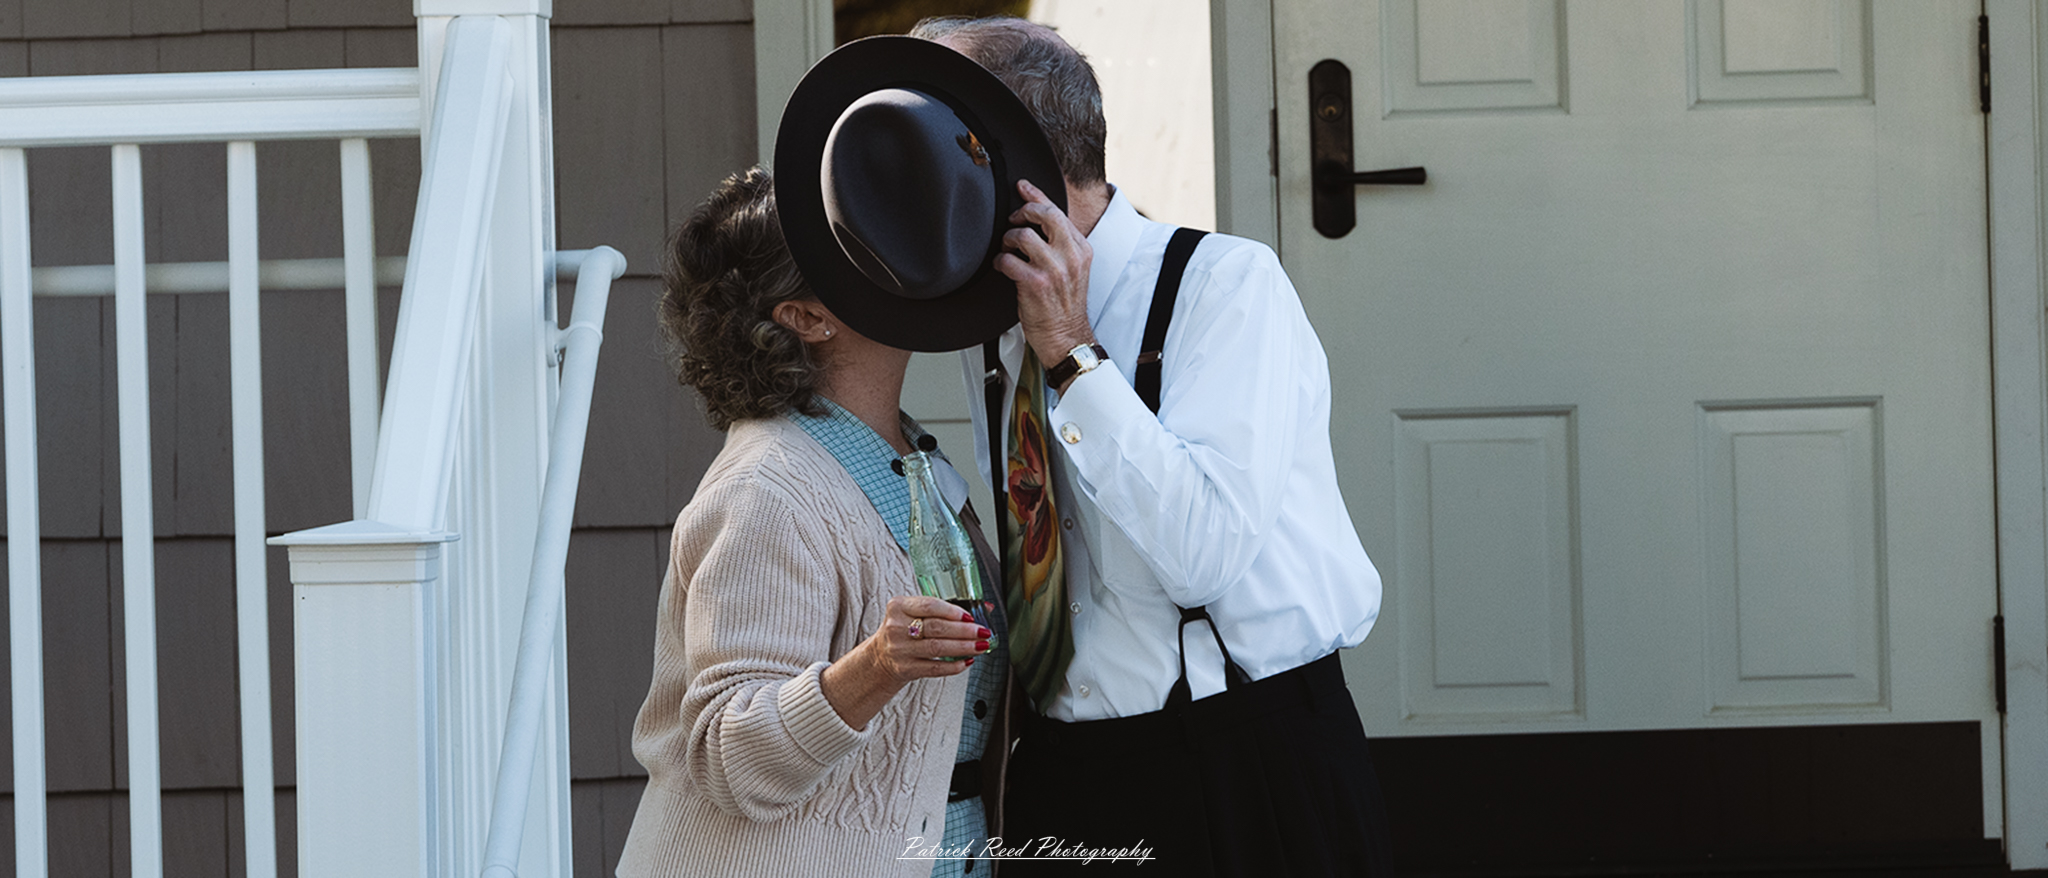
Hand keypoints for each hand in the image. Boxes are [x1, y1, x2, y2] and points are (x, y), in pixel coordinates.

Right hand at [865, 595, 988, 681]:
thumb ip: (946, 608)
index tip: (970, 617)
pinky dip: (954, 666)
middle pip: (937, 627)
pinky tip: (967, 662)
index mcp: (899, 606)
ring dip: (963, 647)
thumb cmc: (904, 630)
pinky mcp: (905, 668)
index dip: (953, 611)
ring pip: (938, 648)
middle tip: (982, 632)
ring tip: (980, 646)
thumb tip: (986, 607)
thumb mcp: (915, 613)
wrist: (881, 657)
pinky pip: (935, 668)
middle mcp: (896, 627)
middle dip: (964, 631)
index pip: (929, 605)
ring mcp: (900, 649)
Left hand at [995, 179, 1095, 367]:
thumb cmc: (1065, 306)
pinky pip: (1009, 260)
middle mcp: (1071, 256)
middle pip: (1045, 215)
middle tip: (1013, 219)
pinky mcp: (1035, 284)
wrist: (1067, 337)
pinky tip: (1002, 266)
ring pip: (1023, 235)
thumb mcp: (1073, 270)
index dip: (1037, 195)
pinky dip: (1000, 261)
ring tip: (1008, 248)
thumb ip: (1061, 246)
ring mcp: (1054, 270)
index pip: (1058, 212)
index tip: (1023, 187)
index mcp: (1081, 249)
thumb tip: (1036, 223)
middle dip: (1023, 211)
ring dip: (1008, 239)